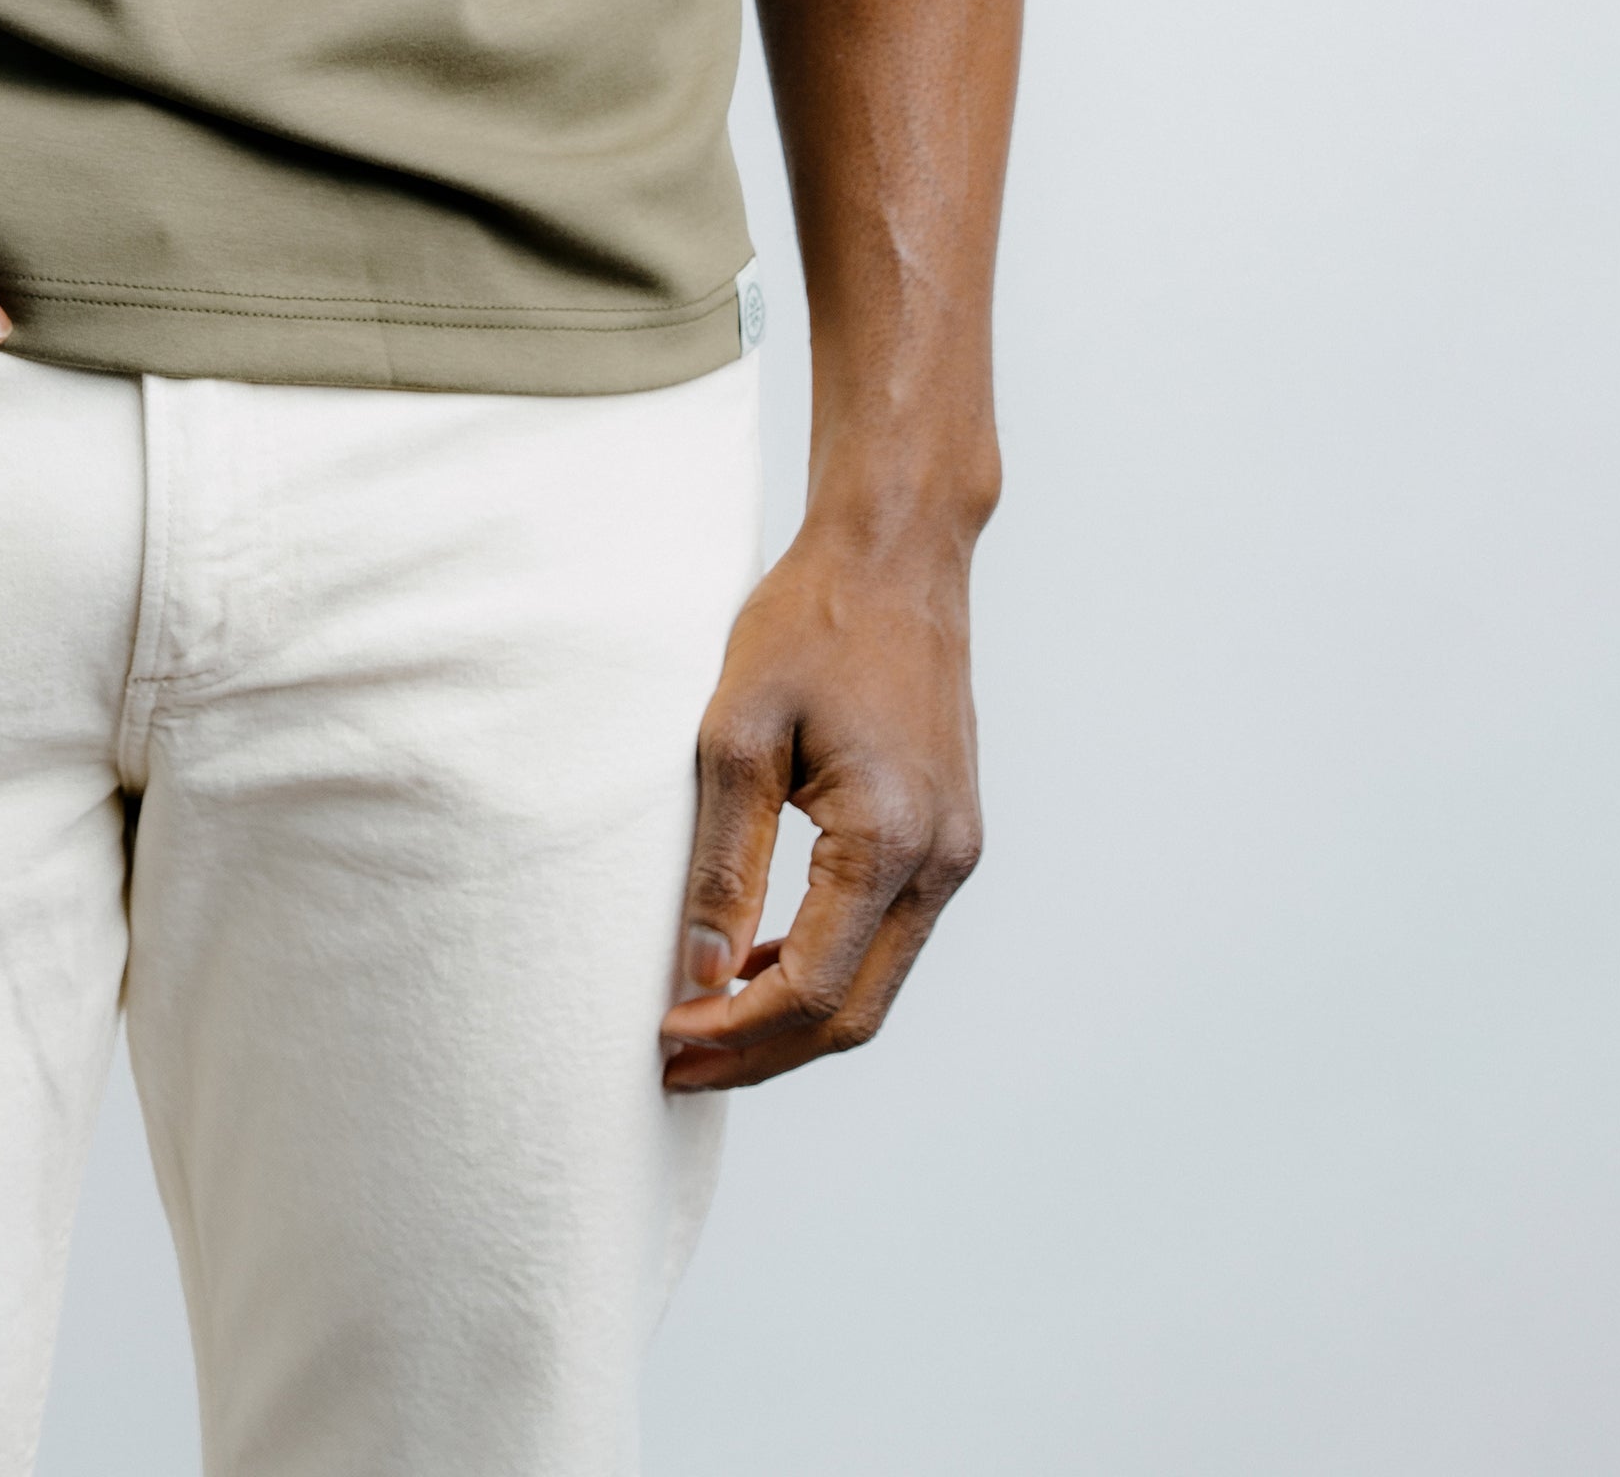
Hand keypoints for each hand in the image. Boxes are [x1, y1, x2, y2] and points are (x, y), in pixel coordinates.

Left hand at [660, 527, 984, 1086]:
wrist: (896, 552)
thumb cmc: (810, 622)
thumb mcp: (738, 730)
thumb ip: (724, 860)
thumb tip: (700, 975)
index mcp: (890, 839)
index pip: (812, 989)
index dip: (734, 1034)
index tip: (661, 1045)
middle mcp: (942, 862)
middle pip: (855, 1013)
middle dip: (762, 1054)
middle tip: (675, 1068)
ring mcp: (957, 854)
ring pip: (877, 985)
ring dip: (794, 1020)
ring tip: (704, 1029)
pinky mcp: (952, 838)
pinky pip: (890, 937)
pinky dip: (828, 968)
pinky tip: (759, 962)